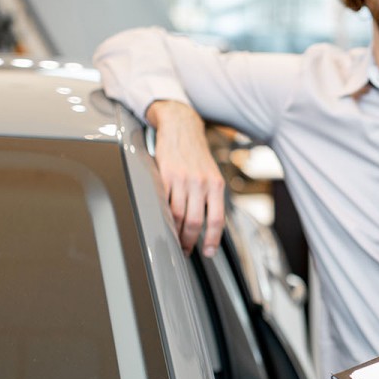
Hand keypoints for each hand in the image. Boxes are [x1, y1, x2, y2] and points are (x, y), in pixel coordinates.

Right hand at [146, 100, 225, 256]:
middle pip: (195, 221)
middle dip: (190, 240)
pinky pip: (163, 202)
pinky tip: (163, 223)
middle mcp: (201, 182)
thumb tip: (210, 223)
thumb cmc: (196, 154)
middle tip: (186, 249)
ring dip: (175, 232)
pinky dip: (162, 216)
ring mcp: (182, 179)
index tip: (208, 251)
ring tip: (174, 240)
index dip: (212, 239)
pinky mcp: (165, 175)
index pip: (216, 219)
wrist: (181, 128)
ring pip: (178, 215)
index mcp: (216, 184)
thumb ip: (211, 195)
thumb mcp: (212, 174)